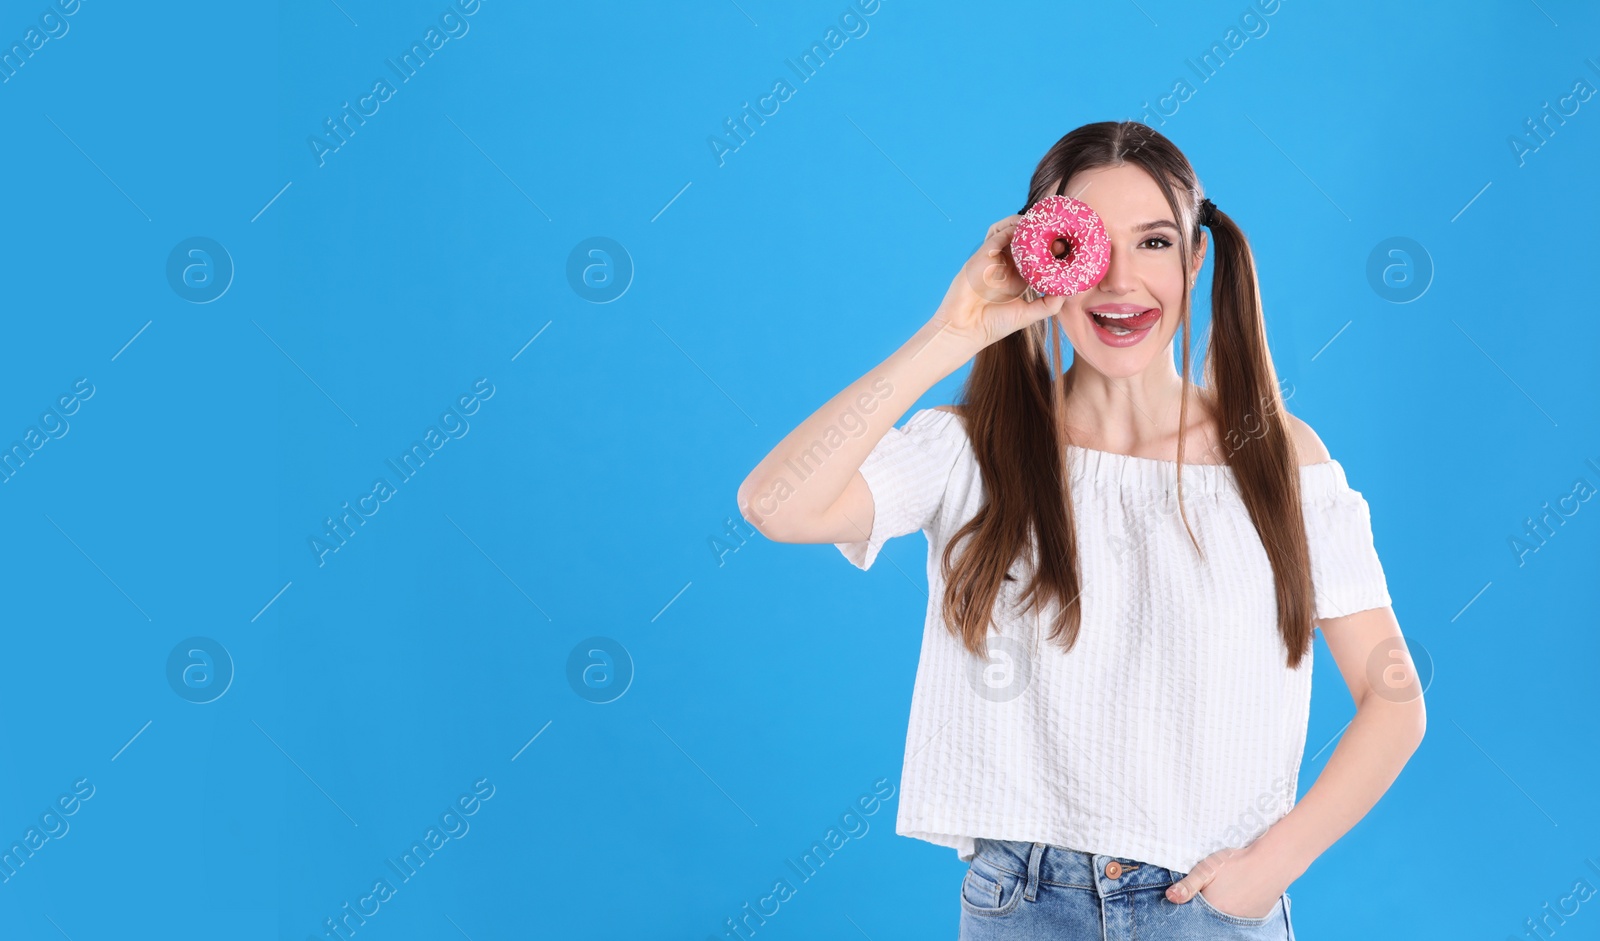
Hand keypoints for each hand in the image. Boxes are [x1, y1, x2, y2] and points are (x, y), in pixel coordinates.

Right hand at [931, 214, 1067, 351]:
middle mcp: (1006, 264)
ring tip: (1042, 224)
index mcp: (1018, 277)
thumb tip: (1067, 291)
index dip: (1051, 249)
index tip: (1067, 247)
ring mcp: (994, 258)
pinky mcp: (982, 254)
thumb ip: (1048, 304)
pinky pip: (997, 233)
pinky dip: (1011, 227)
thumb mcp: (1028, 314)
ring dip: (1026, 224)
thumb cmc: (993, 324)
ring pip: (1010, 230)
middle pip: (1025, 239)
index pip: (1037, 255)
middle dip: (1042, 233)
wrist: (966, 329)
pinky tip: (1025, 228)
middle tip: (1060, 232)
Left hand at [1165, 844, 1288, 920]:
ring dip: (1222, 911)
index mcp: (1214, 910)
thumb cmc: (1237, 863)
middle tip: (1215, 892)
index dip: (1193, 906)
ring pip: (1226, 920)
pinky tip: (1238, 897)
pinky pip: (1241, 920)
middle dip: (1207, 909)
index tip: (1195, 898)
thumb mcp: (1207, 869)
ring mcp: (1246, 922)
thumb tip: (1169, 897)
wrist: (1273, 861)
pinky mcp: (1257, 918)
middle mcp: (1229, 921)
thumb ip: (1188, 885)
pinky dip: (1236, 912)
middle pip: (1211, 919)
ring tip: (1227, 893)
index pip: (1196, 916)